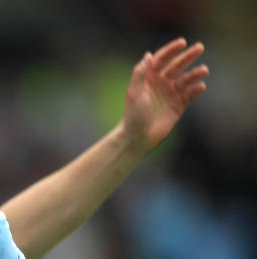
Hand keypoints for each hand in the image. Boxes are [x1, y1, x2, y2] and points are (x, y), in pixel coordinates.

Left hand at [122, 37, 207, 153]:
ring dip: (195, 73)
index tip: (182, 42)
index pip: (161, 59)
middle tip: (200, 47)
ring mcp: (171, 93)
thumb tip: (148, 55)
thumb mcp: (134, 92)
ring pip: (186, 79)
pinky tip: (200, 86)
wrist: (138, 137)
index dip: (171, 50)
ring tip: (203, 70)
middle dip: (187, 56)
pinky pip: (190, 94)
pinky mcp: (179, 105)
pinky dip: (196, 89)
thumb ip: (140, 73)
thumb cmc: (133, 115)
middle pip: (176, 66)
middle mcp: (161, 83)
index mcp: (148, 78)